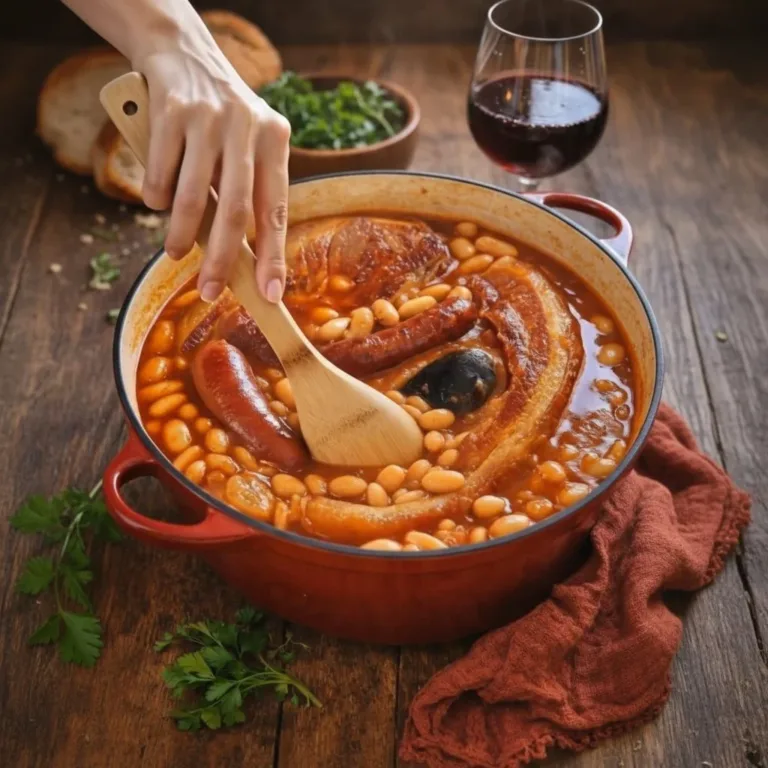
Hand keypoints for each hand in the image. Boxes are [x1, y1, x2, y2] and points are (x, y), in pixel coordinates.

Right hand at [138, 45, 290, 302]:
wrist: (182, 52)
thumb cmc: (221, 120)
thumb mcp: (248, 146)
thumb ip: (248, 192)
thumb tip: (240, 260)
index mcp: (275, 140)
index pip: (277, 210)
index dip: (273, 256)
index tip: (270, 294)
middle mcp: (246, 127)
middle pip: (235, 211)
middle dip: (222, 259)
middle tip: (210, 291)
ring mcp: (208, 117)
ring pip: (192, 197)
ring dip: (181, 234)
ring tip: (175, 251)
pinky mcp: (171, 110)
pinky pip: (160, 173)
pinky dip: (156, 197)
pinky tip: (158, 201)